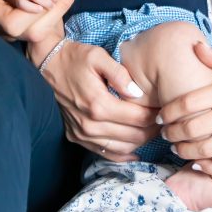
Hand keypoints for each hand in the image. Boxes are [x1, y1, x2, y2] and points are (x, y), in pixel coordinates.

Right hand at [38, 40, 157, 160]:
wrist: (47, 65)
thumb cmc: (74, 58)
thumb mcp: (97, 56)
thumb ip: (119, 74)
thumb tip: (138, 93)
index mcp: (98, 104)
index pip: (137, 117)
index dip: (155, 114)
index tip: (164, 107)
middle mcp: (90, 124)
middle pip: (133, 136)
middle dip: (152, 129)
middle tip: (163, 119)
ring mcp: (82, 133)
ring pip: (121, 148)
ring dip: (141, 142)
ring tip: (152, 130)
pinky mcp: (76, 137)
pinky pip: (104, 153)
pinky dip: (122, 154)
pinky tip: (134, 149)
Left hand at [158, 42, 211, 175]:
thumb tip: (195, 45)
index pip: (189, 101)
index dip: (169, 111)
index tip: (161, 116)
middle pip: (194, 127)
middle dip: (173, 134)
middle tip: (165, 135)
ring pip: (208, 148)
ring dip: (186, 151)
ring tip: (177, 149)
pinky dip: (210, 166)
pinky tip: (199, 162)